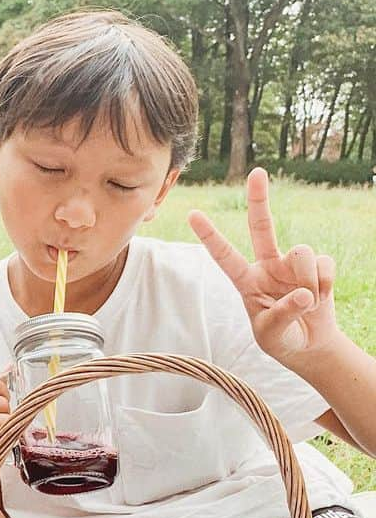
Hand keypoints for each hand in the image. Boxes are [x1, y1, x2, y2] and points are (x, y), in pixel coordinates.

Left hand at [188, 169, 337, 362]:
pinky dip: (325, 284)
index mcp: (246, 280)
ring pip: (303, 250)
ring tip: (307, 303)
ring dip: (309, 280)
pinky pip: (324, 264)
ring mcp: (293, 264)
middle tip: (257, 171)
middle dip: (259, 198)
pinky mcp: (318, 266)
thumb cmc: (281, 339)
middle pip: (262, 225)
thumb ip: (283, 314)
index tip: (192, 214)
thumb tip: (303, 294)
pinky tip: (320, 298)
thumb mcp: (271, 334)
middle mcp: (268, 265)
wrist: (309, 346)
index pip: (225, 255)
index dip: (210, 236)